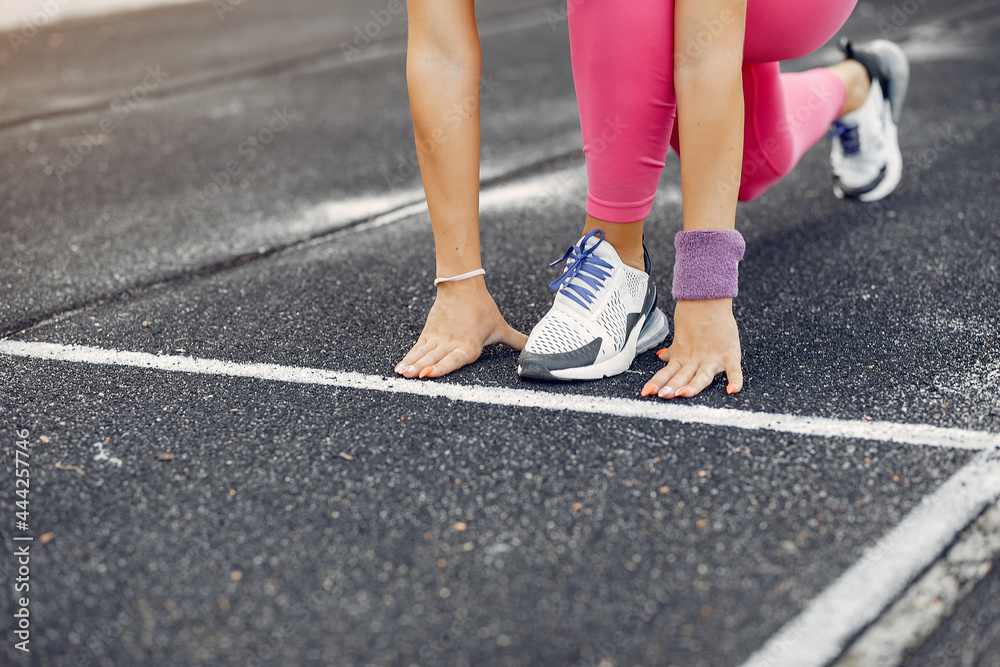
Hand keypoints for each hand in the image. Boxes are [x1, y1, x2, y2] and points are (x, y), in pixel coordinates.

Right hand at [395, 278, 526, 378]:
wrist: (462, 286)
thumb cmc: (482, 308)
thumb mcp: (500, 327)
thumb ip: (516, 340)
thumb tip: (535, 346)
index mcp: (470, 346)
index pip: (455, 359)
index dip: (442, 367)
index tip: (430, 374)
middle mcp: (452, 343)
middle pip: (434, 358)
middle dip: (421, 369)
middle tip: (410, 378)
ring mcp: (438, 339)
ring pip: (423, 354)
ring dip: (412, 364)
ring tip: (402, 374)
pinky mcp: (428, 334)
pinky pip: (417, 348)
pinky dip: (408, 358)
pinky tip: (399, 368)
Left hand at [640, 298, 742, 398]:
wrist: (707, 299)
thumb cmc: (694, 320)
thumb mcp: (680, 340)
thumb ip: (673, 352)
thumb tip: (661, 357)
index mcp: (683, 358)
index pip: (667, 373)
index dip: (657, 382)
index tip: (646, 392)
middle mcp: (696, 361)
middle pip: (683, 377)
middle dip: (673, 386)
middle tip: (663, 395)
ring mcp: (713, 358)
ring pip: (702, 376)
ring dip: (693, 386)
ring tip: (684, 393)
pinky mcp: (730, 354)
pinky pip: (734, 369)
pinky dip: (735, 379)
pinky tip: (732, 390)